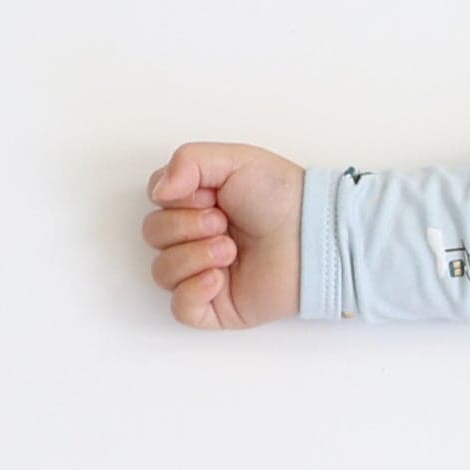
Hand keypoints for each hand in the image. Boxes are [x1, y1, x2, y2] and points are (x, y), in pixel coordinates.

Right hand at [142, 142, 304, 327]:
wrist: (316, 236)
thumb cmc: (283, 198)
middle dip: (185, 226)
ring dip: (192, 257)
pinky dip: (192, 292)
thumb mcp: (235, 160)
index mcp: (196, 204)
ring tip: (230, 249)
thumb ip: (188, 161)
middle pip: (153, 236)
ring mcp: (204, 273)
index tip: (210, 196)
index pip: (156, 203)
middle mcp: (196, 239)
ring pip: (162, 272)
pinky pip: (181, 309)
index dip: (176, 199)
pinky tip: (217, 279)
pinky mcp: (218, 306)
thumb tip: (159, 191)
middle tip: (223, 223)